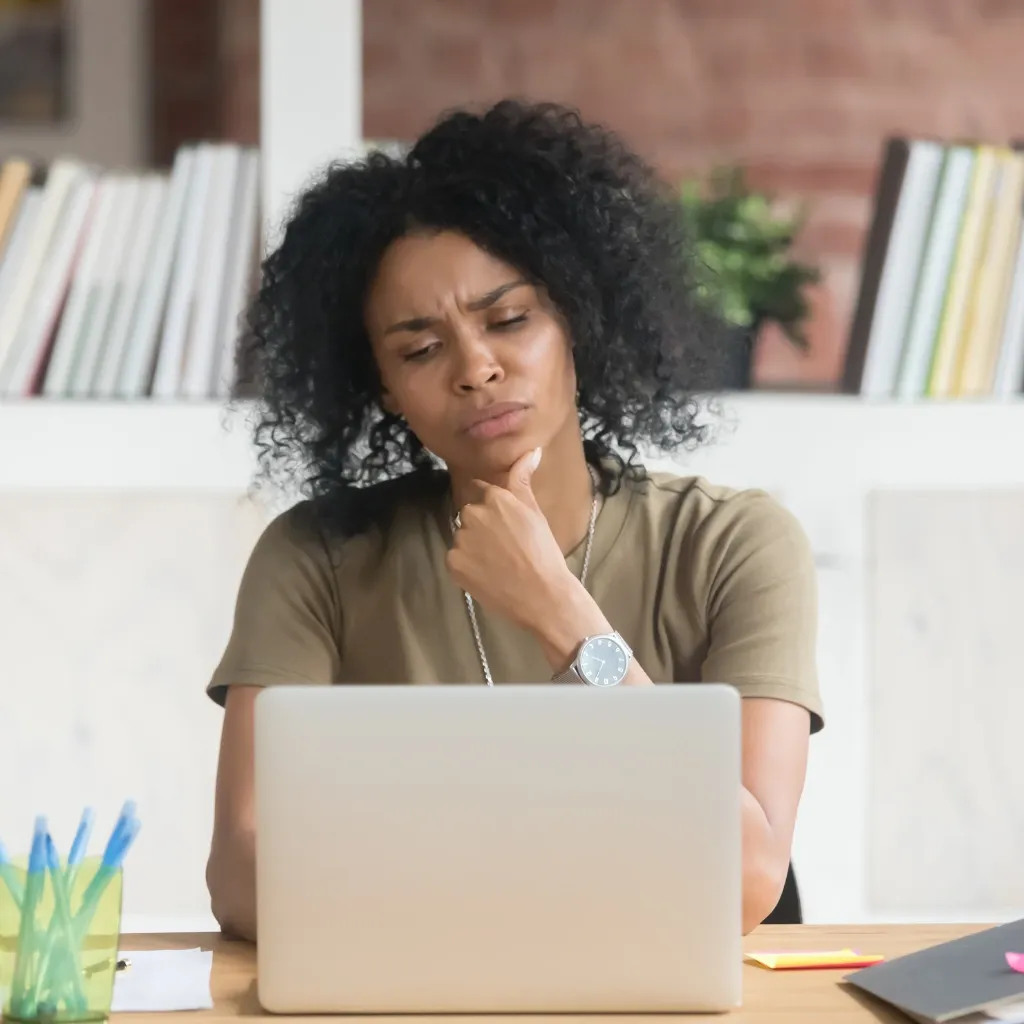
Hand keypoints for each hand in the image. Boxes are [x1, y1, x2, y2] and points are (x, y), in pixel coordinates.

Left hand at [446, 448, 573, 630]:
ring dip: (474, 547)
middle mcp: (473, 514)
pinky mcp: (453, 563)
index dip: (493, 510)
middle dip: (482, 528)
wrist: (542, 595)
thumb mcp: (535, 512)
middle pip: (470, 515)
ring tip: (497, 564)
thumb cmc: (544, 552)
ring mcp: (460, 539)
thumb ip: (523, 479)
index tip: (505, 526)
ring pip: (463, 537)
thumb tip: (531, 450)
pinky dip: (468, 566)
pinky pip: (457, 559)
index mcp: (495, 498)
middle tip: (505, 548)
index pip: (482, 492)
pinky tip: (487, 575)